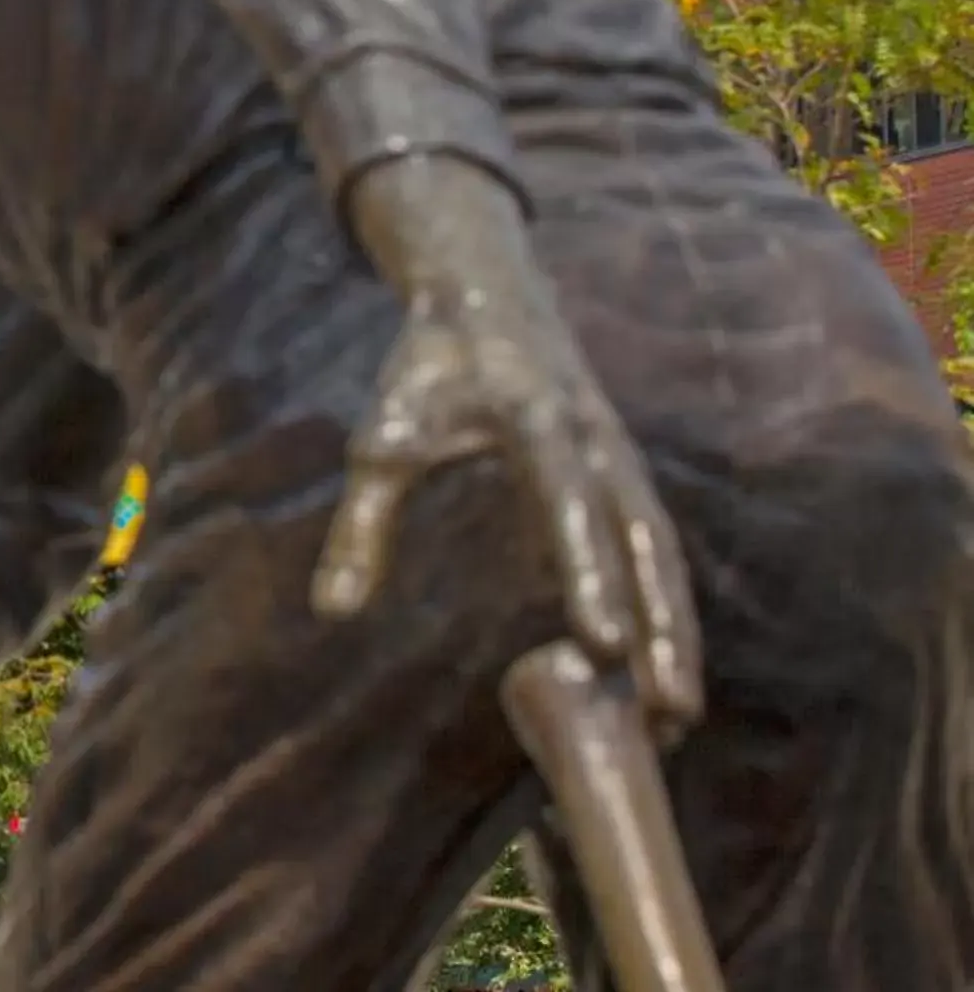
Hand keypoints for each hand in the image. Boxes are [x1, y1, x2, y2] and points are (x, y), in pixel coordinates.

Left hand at [318, 157, 703, 737]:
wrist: (487, 292)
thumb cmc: (429, 369)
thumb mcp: (385, 436)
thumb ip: (363, 524)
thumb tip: (331, 612)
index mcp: (537, 418)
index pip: (569, 502)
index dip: (589, 571)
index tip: (602, 642)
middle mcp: (597, 441)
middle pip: (644, 540)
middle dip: (662, 625)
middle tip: (670, 714)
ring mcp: (622, 458)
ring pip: (663, 551)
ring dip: (677, 630)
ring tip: (679, 719)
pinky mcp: (627, 475)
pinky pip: (659, 547)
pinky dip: (669, 608)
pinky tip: (667, 672)